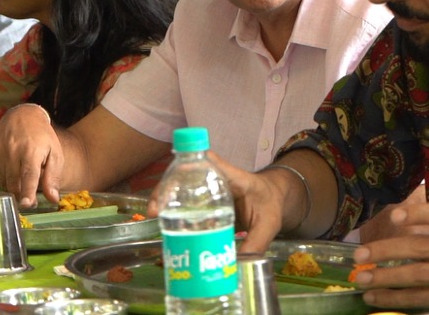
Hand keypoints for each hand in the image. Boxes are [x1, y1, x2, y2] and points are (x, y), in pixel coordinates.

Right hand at [0, 103, 61, 207]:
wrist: (23, 116)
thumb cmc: (42, 138)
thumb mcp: (55, 154)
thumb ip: (53, 178)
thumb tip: (53, 199)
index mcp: (32, 150)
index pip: (29, 175)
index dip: (27, 192)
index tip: (26, 204)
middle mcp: (13, 150)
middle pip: (14, 184)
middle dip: (22, 195)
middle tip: (30, 195)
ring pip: (3, 183)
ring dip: (12, 187)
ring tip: (21, 176)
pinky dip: (1, 181)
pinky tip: (10, 172)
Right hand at [147, 151, 285, 253]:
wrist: (274, 202)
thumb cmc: (271, 205)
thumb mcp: (268, 224)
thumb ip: (256, 242)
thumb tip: (237, 266)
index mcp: (235, 178)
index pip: (213, 163)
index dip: (193, 163)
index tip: (177, 171)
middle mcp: (217, 180)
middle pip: (187, 174)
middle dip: (168, 188)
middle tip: (155, 208)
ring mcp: (208, 191)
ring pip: (182, 188)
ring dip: (165, 199)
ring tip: (154, 216)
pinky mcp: (205, 203)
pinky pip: (186, 203)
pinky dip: (173, 212)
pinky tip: (163, 226)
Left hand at [352, 202, 428, 308]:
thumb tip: (391, 216)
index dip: (420, 213)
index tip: (393, 215)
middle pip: (421, 249)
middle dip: (386, 251)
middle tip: (359, 255)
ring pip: (418, 277)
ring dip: (386, 279)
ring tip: (361, 279)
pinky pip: (422, 299)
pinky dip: (396, 299)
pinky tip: (375, 298)